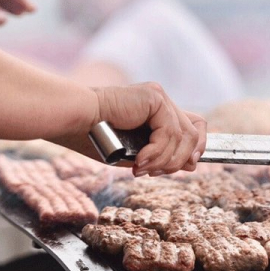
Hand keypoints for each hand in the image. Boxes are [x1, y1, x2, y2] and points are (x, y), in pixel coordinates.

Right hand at [92, 83, 206, 175]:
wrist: (74, 120)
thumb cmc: (95, 138)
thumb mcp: (136, 152)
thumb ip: (162, 156)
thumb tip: (192, 164)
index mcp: (157, 112)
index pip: (192, 128)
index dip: (195, 149)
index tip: (183, 168)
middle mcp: (162, 102)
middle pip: (195, 132)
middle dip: (180, 159)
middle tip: (155, 172)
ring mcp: (159, 98)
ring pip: (185, 136)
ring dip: (165, 160)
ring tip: (142, 169)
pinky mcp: (155, 98)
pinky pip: (170, 132)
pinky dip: (157, 152)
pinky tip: (139, 161)